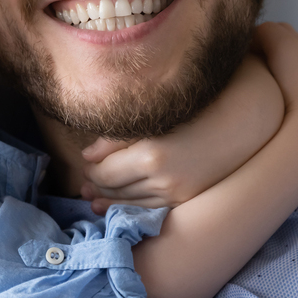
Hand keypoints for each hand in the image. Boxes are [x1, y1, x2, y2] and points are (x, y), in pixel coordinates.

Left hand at [80, 50, 283, 213]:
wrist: (239, 121)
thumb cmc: (190, 112)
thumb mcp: (149, 120)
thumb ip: (114, 138)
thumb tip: (86, 156)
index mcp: (149, 156)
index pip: (105, 173)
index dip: (90, 171)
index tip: (84, 164)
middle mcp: (162, 180)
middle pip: (116, 190)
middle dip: (96, 187)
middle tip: (83, 183)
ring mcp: (177, 194)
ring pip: (132, 204)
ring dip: (110, 201)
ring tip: (92, 198)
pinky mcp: (187, 198)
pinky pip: (151, 210)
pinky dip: (131, 209)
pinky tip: (118, 207)